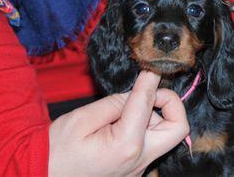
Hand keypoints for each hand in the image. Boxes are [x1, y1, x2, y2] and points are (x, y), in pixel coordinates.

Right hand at [48, 71, 188, 176]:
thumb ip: (114, 103)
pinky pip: (151, 144)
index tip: (150, 68)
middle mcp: (139, 160)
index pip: (146, 103)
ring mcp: (138, 168)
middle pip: (177, 128)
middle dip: (170, 104)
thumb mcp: (80, 119)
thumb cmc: (56, 152)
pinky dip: (144, 128)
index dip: (149, 80)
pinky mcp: (134, 169)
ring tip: (122, 112)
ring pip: (165, 136)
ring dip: (154, 116)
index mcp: (126, 145)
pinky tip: (122, 123)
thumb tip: (136, 93)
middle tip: (151, 93)